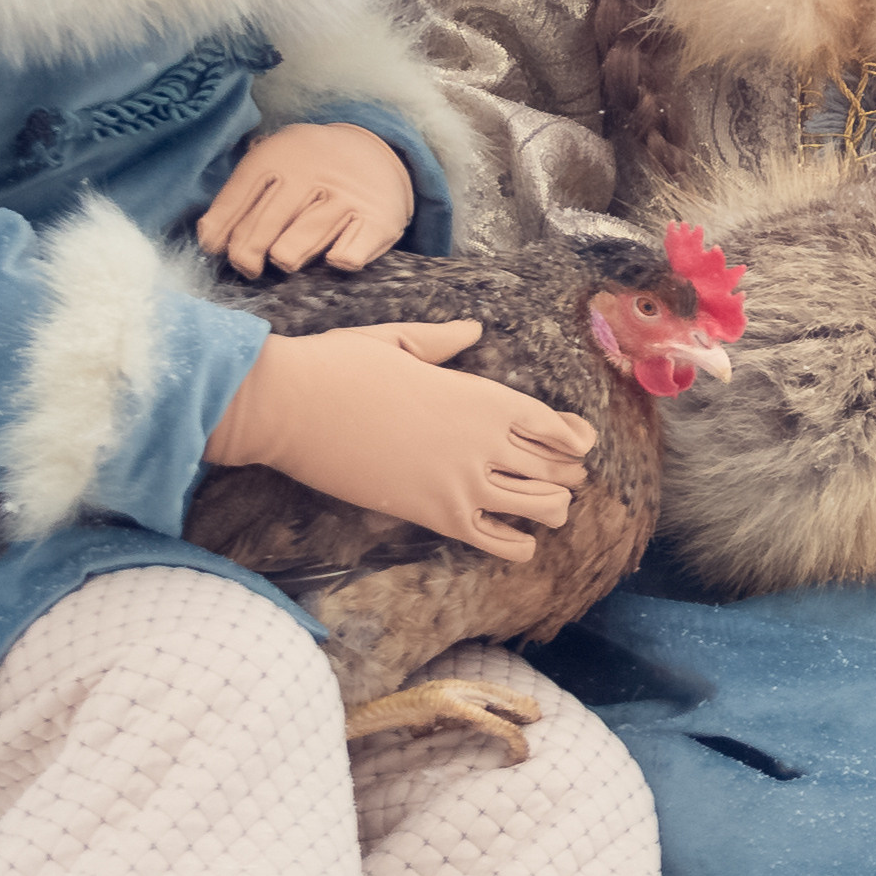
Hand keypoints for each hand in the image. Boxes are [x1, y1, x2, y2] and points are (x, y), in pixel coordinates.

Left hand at [197, 122, 413, 277]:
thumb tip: (209, 239)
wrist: (375, 153)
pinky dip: (338, 260)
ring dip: (286, 257)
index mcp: (280, 155)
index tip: (218, 249)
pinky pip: (348, 257)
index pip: (239, 199)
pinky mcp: (378, 221)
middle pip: (265, 226)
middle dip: (247, 254)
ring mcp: (346, 197)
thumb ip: (239, 198)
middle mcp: (312, 172)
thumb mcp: (274, 166)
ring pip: (299, 244)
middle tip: (249, 266)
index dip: (222, 231)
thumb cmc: (309, 171)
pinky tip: (333, 255)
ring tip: (284, 258)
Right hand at [203, 319, 595, 561]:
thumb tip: (472, 330)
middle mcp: (485, 440)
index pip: (554, 423)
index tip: (580, 444)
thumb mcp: (398, 340)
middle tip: (564, 477)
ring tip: (546, 507)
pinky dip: (518, 545)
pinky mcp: (436, 516)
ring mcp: (464, 482)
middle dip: (567, 474)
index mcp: (482, 394)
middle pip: (556, 467)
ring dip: (551, 508)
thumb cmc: (342, 365)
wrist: (295, 407)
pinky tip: (519, 541)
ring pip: (541, 507)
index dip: (574, 437)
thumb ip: (443, 341)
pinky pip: (498, 541)